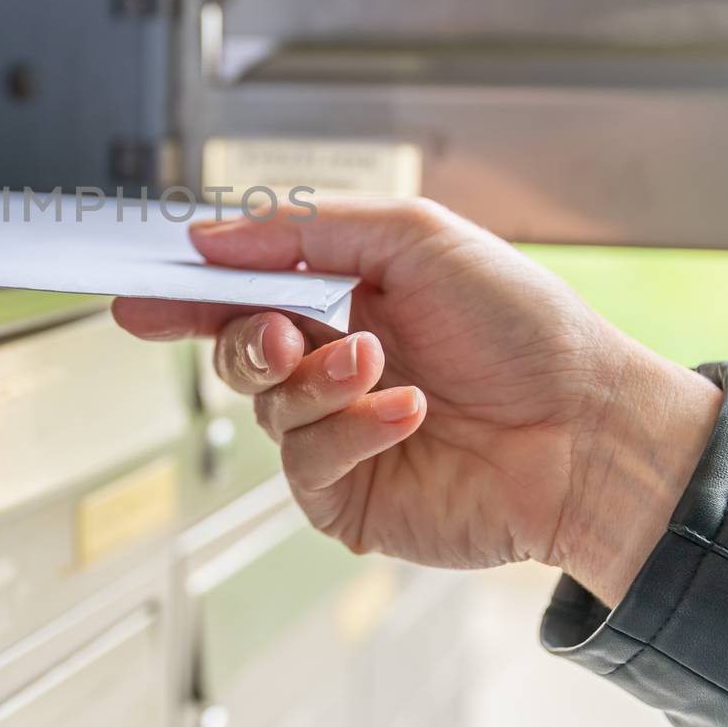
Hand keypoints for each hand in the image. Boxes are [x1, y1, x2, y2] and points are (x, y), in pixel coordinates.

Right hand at [113, 199, 722, 605]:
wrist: (590, 429)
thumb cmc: (523, 329)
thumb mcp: (415, 238)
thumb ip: (305, 231)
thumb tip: (211, 237)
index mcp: (342, 298)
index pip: (240, 290)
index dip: (185, 291)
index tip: (138, 291)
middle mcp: (331, 364)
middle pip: (234, 349)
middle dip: (245, 337)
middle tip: (283, 333)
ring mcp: (337, 432)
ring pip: (263, 406)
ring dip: (316, 382)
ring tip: (378, 366)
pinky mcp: (347, 494)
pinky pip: (303, 461)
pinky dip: (350, 430)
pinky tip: (407, 414)